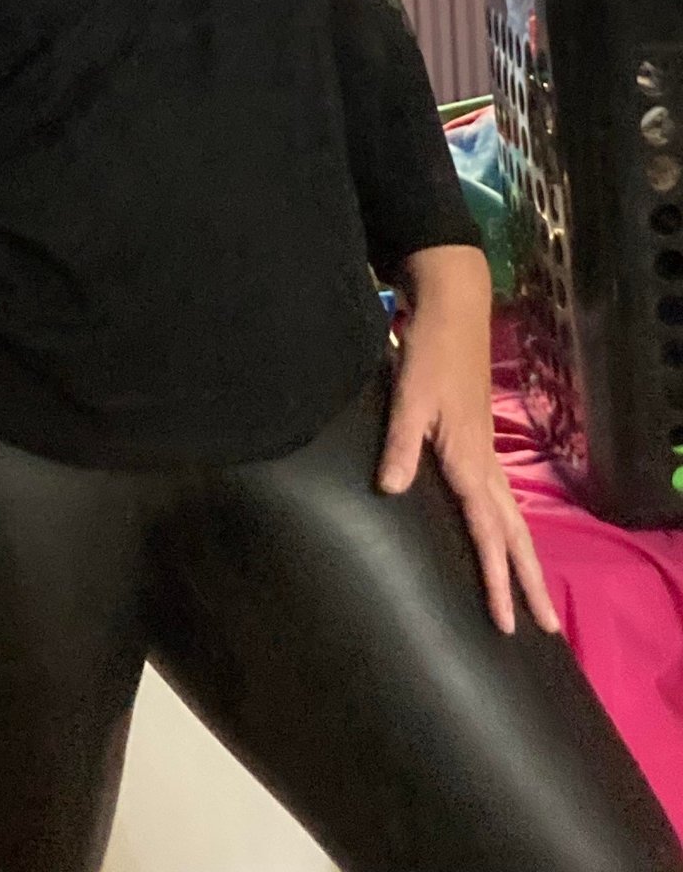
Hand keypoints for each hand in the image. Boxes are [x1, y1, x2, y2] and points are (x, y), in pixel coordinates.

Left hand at [377, 294, 561, 638]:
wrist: (453, 312)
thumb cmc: (429, 354)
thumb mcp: (408, 399)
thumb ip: (400, 446)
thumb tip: (391, 492)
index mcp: (470, 463)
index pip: (489, 535)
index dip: (496, 580)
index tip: (509, 622)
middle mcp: (485, 465)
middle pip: (514, 536)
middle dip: (529, 582)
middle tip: (547, 627)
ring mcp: (486, 454)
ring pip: (513, 519)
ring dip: (523, 558)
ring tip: (533, 594)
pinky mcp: (480, 442)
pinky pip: (502, 499)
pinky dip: (509, 527)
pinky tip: (501, 533)